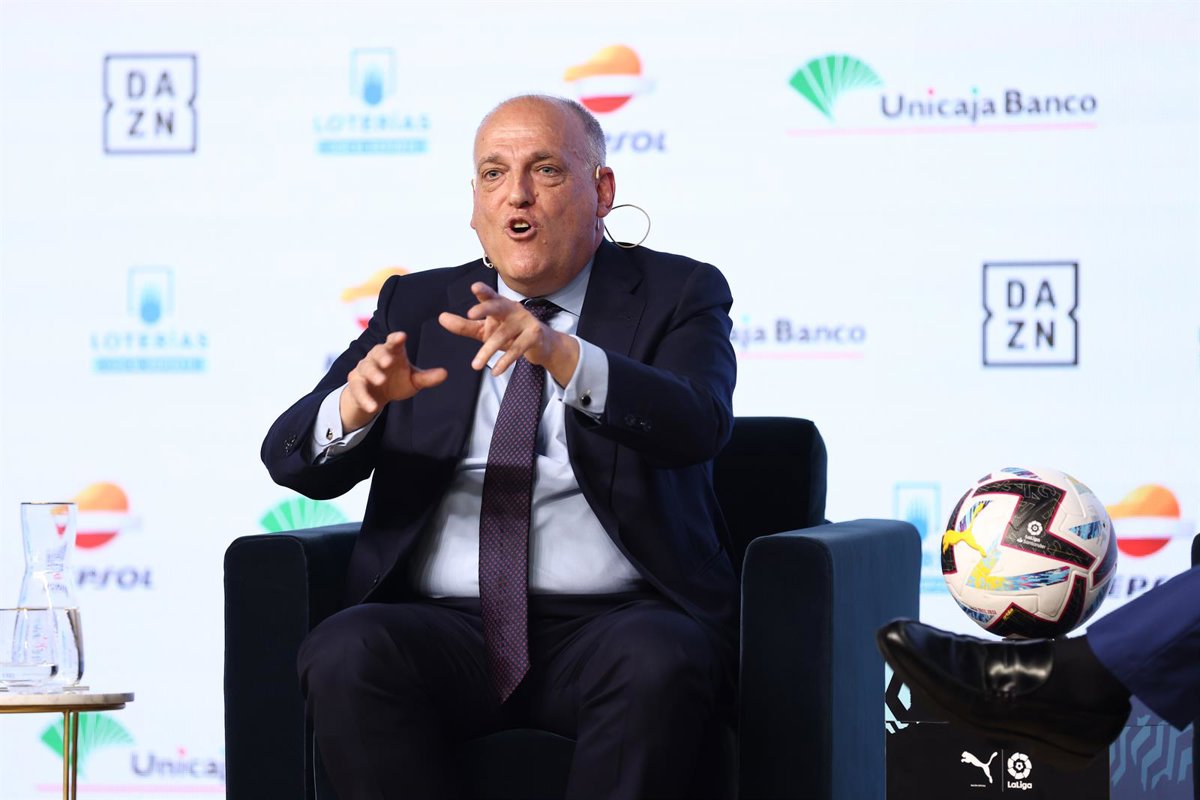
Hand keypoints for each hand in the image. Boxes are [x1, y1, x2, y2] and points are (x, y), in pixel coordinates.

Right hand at [340, 332, 447, 431]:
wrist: (376, 396)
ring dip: (372, 374)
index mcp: (392, 352)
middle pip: (376, 352)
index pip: (393, 341)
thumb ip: (427, 377)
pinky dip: (365, 397)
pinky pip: (358, 389)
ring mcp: (364, 369)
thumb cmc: (397, 381)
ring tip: (380, 381)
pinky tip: (373, 407)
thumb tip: (445, 373)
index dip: (396, 338)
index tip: (402, 336)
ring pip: (365, 368)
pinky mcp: (356, 383)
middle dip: (382, 356)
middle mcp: (376, 357)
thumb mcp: (414, 380)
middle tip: (388, 361)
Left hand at [438, 283, 578, 385]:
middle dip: (484, 309)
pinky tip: (495, 371)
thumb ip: (464, 325)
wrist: (541, 344)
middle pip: (497, 307)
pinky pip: (517, 349)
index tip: (474, 287)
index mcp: (500, 304)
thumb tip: (441, 318)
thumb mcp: (485, 330)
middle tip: (470, 314)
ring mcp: (525, 321)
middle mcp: (512, 309)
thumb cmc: (510, 333)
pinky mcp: (534, 335)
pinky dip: (505, 361)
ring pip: (503, 335)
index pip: (490, 296)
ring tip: (474, 365)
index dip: (483, 291)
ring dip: (487, 351)